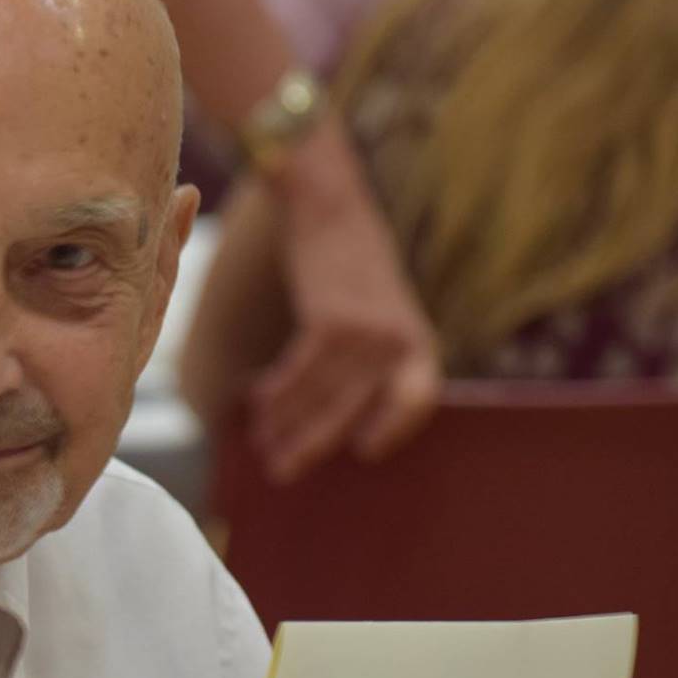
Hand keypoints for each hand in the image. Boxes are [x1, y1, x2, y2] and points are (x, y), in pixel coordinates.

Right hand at [254, 122, 440, 482]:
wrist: (331, 207)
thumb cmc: (350, 265)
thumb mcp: (381, 309)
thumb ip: (374, 354)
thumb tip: (340, 411)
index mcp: (416, 340)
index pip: (418, 397)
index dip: (394, 427)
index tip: (367, 451)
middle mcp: (397, 339)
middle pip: (352, 407)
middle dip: (313, 442)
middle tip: (282, 470)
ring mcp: (367, 330)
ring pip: (321, 394)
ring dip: (285, 422)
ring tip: (262, 443)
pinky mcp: (334, 320)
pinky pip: (301, 371)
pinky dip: (278, 392)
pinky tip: (260, 402)